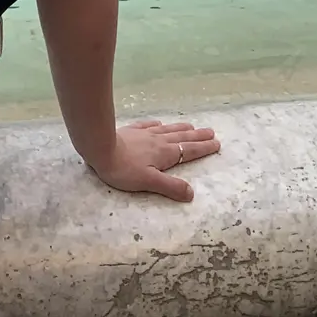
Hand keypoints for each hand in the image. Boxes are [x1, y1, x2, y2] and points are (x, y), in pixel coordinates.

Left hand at [88, 119, 220, 200]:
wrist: (100, 147)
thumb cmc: (124, 169)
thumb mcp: (149, 182)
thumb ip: (170, 187)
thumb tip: (192, 193)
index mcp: (164, 154)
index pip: (188, 151)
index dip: (203, 148)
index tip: (216, 143)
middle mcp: (158, 141)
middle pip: (182, 138)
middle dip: (198, 137)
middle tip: (211, 132)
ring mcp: (144, 134)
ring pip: (168, 130)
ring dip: (182, 129)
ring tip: (192, 126)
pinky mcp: (131, 130)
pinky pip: (148, 125)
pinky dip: (157, 124)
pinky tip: (159, 122)